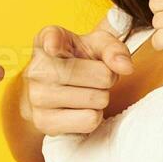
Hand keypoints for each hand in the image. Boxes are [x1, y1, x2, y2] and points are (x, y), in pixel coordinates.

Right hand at [24, 21, 134, 135]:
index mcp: (46, 40)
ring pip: (96, 99)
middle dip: (108, 77)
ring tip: (87, 91)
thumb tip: (126, 67)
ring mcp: (36, 97)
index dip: (53, 43)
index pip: (50, 39)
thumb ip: (114, 49)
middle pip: (99, 75)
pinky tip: (81, 108)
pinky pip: (89, 120)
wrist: (53, 90)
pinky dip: (94, 115)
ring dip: (101, 97)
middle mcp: (36, 68)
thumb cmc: (79, 61)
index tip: (54, 48)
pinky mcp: (43, 122)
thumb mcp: (97, 45)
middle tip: (96, 77)